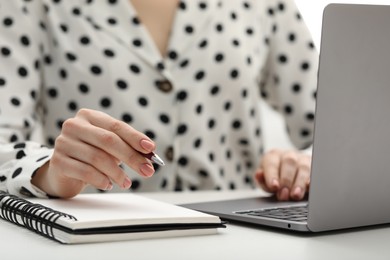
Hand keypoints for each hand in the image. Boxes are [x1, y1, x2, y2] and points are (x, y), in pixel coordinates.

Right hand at [32, 109, 155, 197]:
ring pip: (98, 158)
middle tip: (147, 170)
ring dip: (117, 173)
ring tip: (127, 183)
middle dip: (131, 157)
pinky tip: (108, 185)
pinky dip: (101, 180)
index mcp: (89, 116)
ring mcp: (63, 143)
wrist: (63, 171)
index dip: (135, 137)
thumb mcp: (110, 147)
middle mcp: (74, 126)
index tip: (151, 149)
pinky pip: (85, 172)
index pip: (116, 126)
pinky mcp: (58, 162)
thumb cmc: (91, 155)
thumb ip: (128, 147)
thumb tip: (150, 153)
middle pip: (108, 140)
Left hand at [254, 149, 310, 200]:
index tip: (274, 186)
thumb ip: (262, 179)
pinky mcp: (313, 168)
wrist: (288, 173)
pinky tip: (309, 187)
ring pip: (303, 167)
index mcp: (273, 156)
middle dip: (286, 180)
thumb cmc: (275, 177)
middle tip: (284, 194)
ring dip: (299, 183)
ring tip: (295, 195)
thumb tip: (259, 175)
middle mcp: (288, 155)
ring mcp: (302, 160)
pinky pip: (314, 173)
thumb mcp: (265, 179)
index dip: (273, 175)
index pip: (272, 163)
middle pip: (289, 163)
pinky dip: (312, 181)